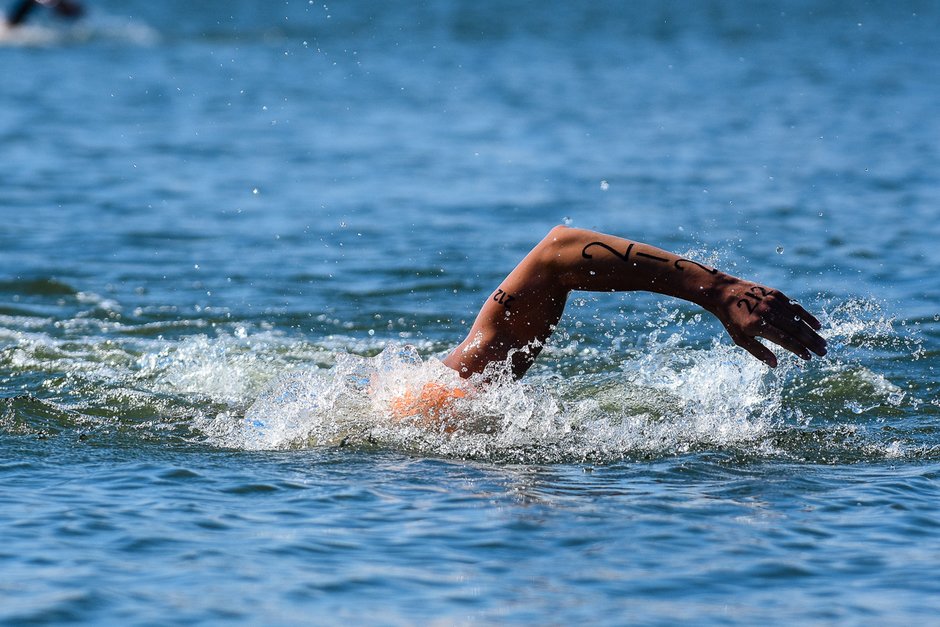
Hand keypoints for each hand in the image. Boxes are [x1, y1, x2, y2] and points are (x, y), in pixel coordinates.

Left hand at [709, 278, 826, 366]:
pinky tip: (817, 326)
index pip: (784, 340)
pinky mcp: (776, 293)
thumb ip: (758, 351)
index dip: (798, 349)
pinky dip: (807, 316)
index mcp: (757, 325)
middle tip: (823, 352)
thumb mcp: (740, 338)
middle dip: (811, 342)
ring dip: (812, 332)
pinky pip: (795, 306)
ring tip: (823, 342)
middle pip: (794, 329)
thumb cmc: (732, 320)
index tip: (809, 357)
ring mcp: (772, 301)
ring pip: (797, 318)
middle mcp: (767, 312)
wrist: (724, 293)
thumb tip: (775, 365)